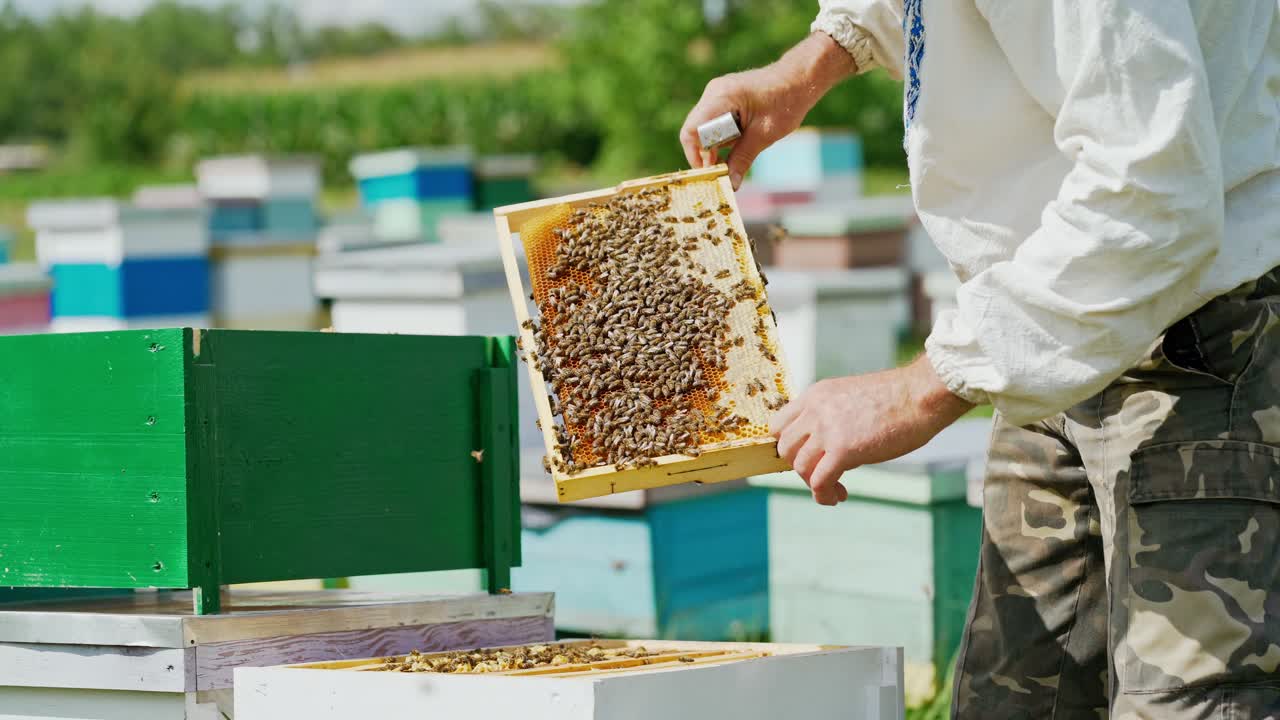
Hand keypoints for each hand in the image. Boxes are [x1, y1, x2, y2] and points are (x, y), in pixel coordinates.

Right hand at [680, 33, 856, 189]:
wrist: (801, 78)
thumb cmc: (786, 102)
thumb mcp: (764, 135)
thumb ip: (742, 159)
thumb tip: (730, 184)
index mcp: (721, 98)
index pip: (692, 131)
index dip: (696, 155)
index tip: (710, 172)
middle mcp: (714, 92)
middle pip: (696, 129)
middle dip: (707, 152)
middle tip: (724, 168)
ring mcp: (719, 92)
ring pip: (705, 126)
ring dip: (718, 143)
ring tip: (742, 147)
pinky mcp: (725, 95)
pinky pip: (715, 119)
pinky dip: (724, 134)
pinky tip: (742, 137)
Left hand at [770, 355, 974, 504]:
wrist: (921, 395)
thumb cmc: (898, 399)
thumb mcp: (852, 398)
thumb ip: (832, 417)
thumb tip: (826, 448)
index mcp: (816, 394)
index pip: (779, 424)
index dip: (790, 446)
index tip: (808, 457)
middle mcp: (815, 410)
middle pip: (785, 448)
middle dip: (800, 466)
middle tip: (823, 474)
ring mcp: (827, 429)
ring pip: (799, 467)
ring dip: (813, 484)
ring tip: (835, 490)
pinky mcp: (843, 450)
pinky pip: (818, 481)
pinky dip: (824, 495)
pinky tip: (839, 495)